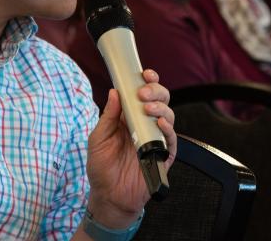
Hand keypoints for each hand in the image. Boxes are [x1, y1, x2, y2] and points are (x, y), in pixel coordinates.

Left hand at [85, 69, 176, 228]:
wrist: (109, 196)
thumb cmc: (101, 167)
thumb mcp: (98, 138)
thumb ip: (108, 116)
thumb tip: (114, 91)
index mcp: (130, 117)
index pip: (143, 94)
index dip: (147, 81)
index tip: (144, 74)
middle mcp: (145, 125)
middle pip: (160, 100)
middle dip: (155, 91)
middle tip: (143, 92)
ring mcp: (156, 139)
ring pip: (168, 115)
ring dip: (160, 108)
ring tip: (148, 108)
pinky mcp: (164, 155)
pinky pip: (171, 138)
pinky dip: (168, 129)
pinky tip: (160, 124)